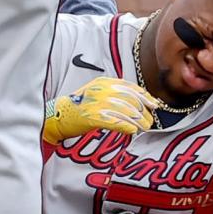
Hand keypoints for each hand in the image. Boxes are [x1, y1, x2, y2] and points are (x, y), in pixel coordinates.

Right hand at [42, 77, 160, 143]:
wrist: (57, 116)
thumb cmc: (80, 108)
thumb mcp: (98, 94)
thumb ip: (116, 96)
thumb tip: (139, 105)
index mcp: (104, 82)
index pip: (130, 87)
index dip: (144, 96)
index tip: (154, 105)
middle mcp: (101, 89)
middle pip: (130, 100)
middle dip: (143, 112)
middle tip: (149, 122)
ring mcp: (96, 102)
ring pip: (125, 111)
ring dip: (137, 121)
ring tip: (143, 128)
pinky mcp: (92, 116)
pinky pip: (114, 121)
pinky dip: (125, 126)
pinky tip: (132, 131)